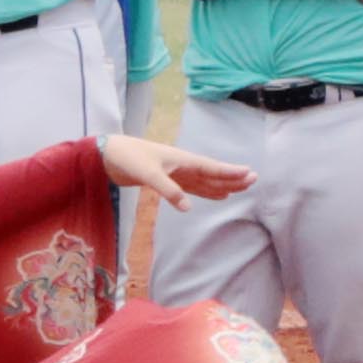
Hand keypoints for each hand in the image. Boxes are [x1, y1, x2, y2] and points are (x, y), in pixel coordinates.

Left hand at [98, 133, 250, 201]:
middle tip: (253, 180)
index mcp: (182, 159)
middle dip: (232, 178)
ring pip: (205, 180)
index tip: (249, 173)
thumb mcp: (148, 174)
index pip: (211, 167)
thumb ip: (168, 190)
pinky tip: (216, 195)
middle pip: (212, 174)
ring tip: (240, 189)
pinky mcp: (167, 179)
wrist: (108, 155)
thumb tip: (188, 208)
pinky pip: (193, 186)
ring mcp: (176, 172)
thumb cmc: (128, 158)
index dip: (230, 172)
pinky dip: (206, 191)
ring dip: (222, 185)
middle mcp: (182, 165)